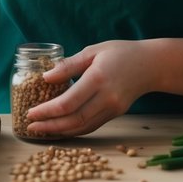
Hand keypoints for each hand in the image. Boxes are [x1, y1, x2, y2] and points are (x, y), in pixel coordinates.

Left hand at [24, 40, 151, 137]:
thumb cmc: (121, 52)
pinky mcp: (116, 113)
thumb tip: (45, 77)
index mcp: (97, 79)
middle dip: (50, 126)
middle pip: (74, 120)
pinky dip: (75, 130)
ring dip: (61, 131)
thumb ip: (69, 65)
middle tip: (31, 127)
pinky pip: (92, 126)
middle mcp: (106, 97)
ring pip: (83, 127)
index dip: (47, 111)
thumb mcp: (93, 50)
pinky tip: (61, 128)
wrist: (151, 64)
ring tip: (42, 130)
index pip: (68, 103)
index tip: (30, 113)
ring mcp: (113, 108)